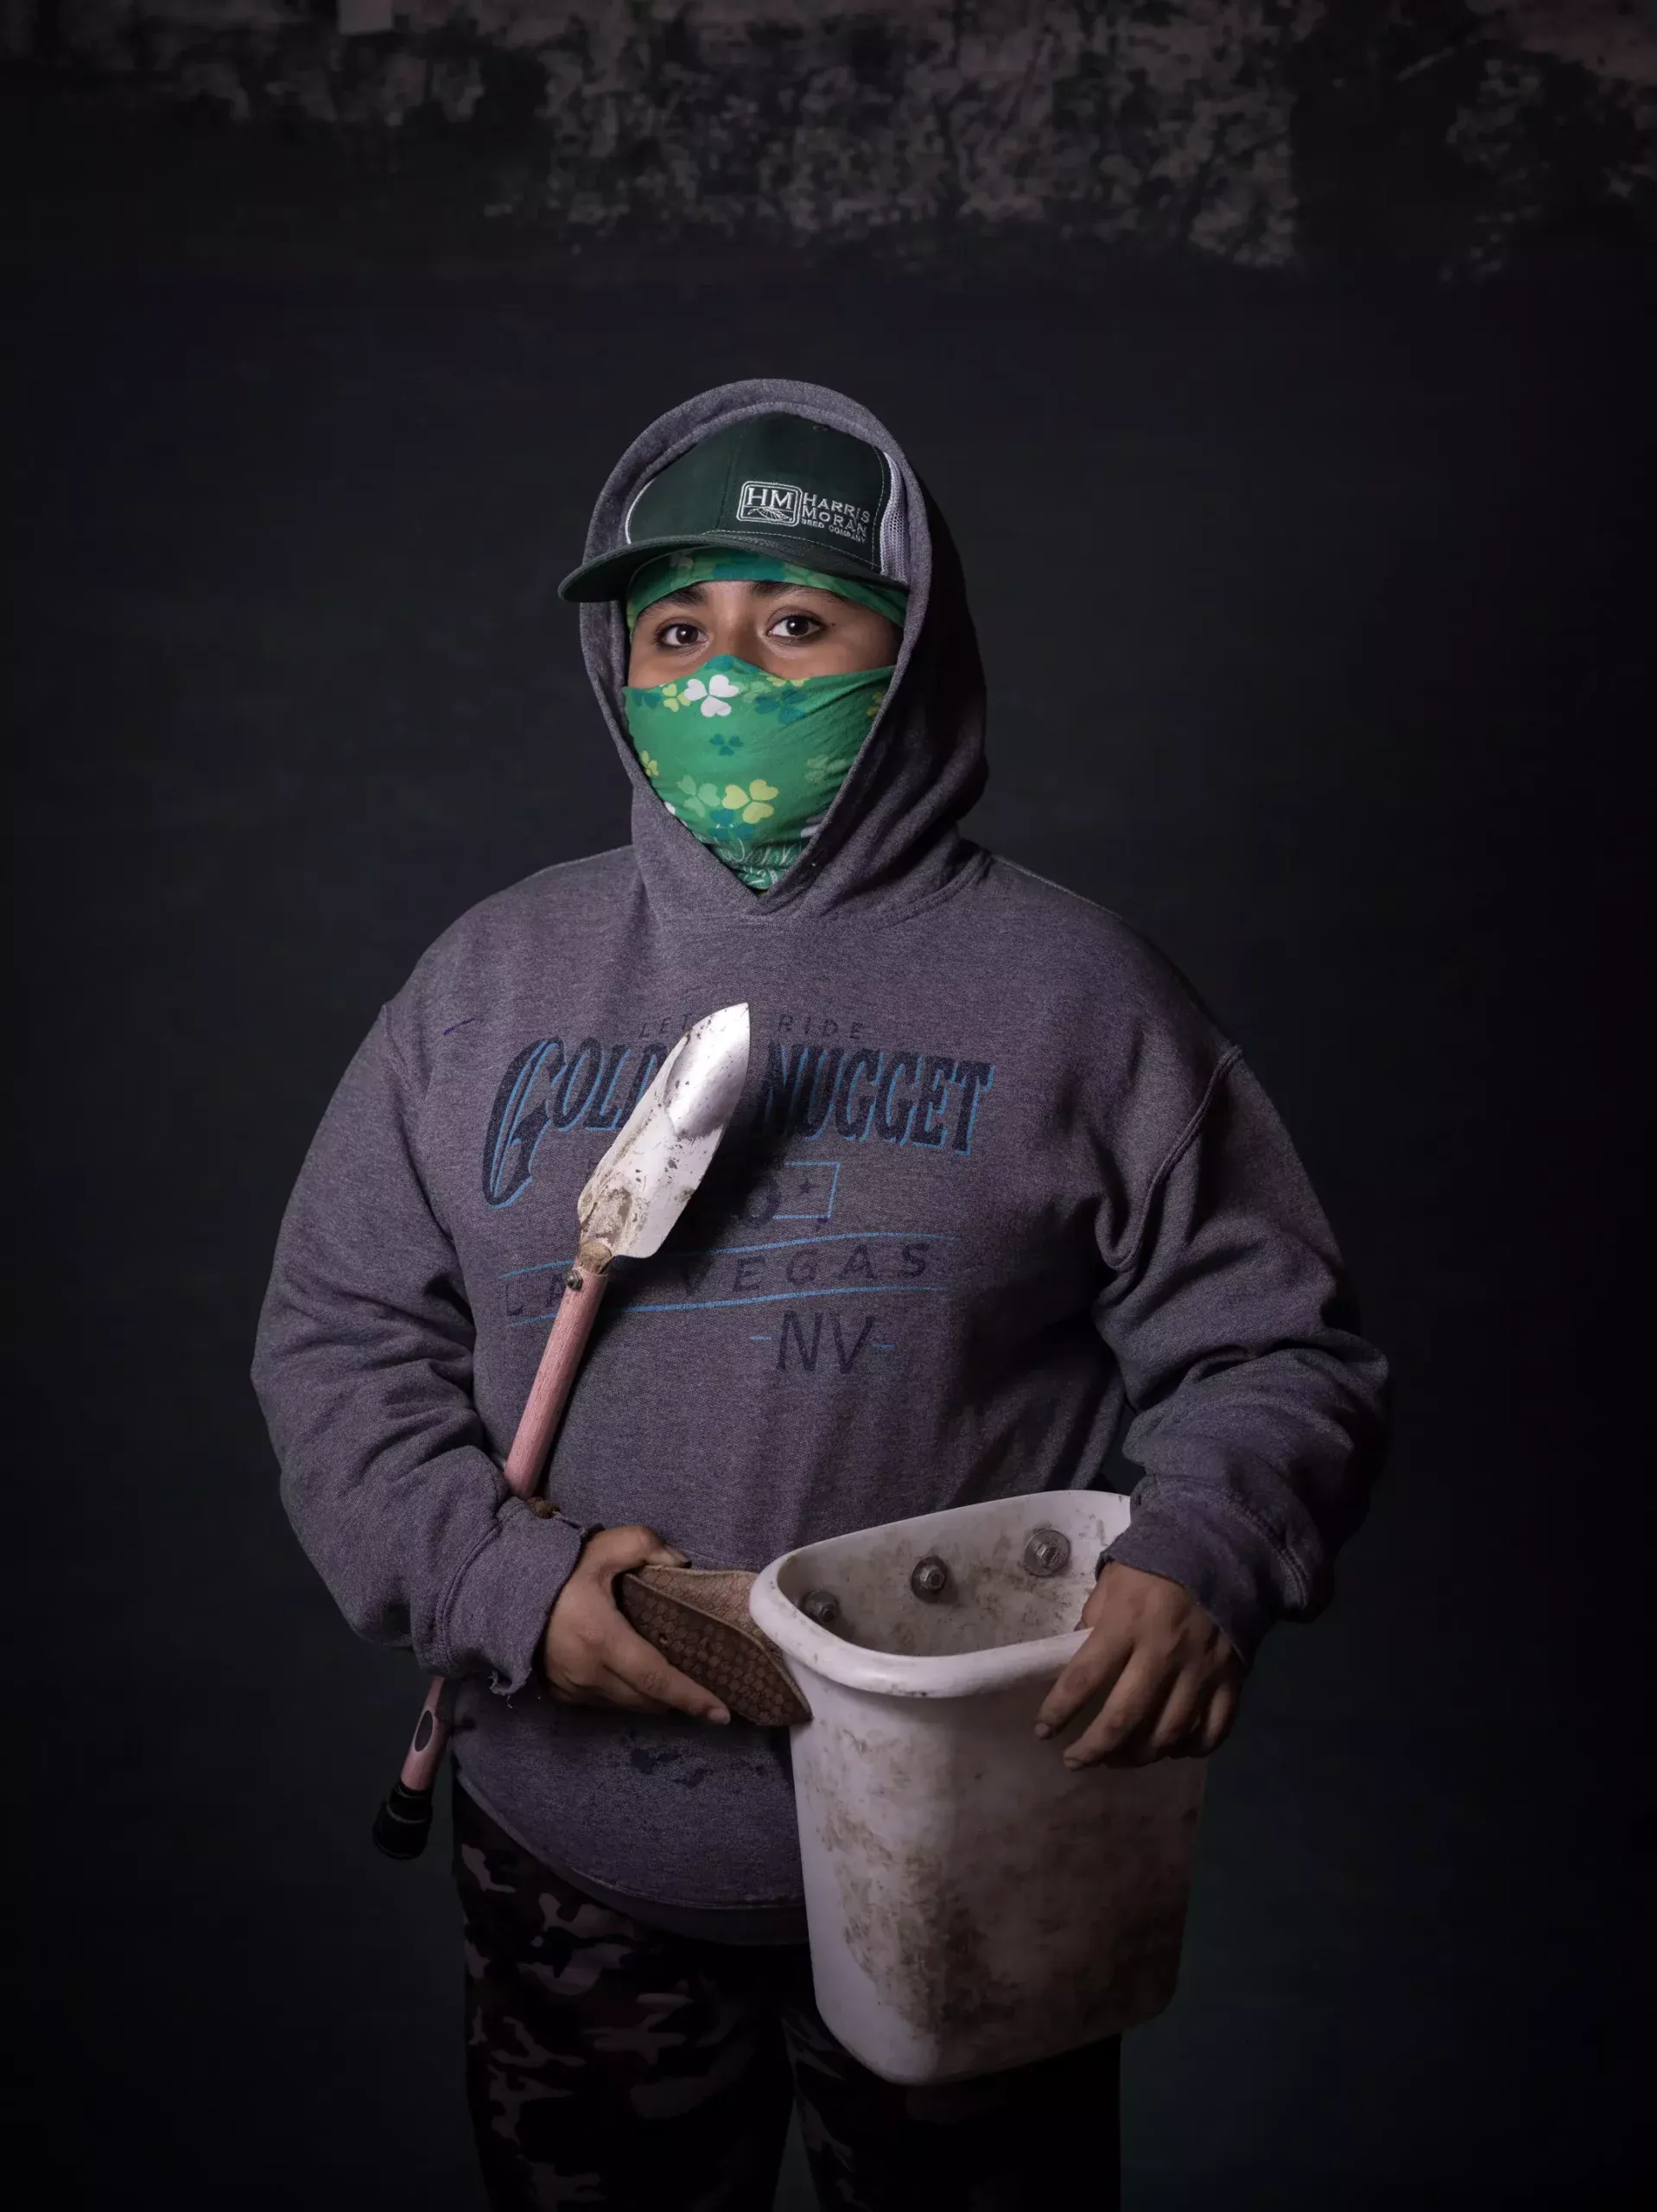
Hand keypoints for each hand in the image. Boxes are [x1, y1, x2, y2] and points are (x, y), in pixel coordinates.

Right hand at [541, 1524, 730, 1724]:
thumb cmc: (556, 1571)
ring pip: (624, 1705)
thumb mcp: (601, 1548)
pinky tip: (632, 1681)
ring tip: (671, 1685)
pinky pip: (602, 1704)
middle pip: (646, 1700)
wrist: (501, 1592)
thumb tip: (680, 1561)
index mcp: (603, 1639)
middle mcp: (589, 1673)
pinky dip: (622, 1696)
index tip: (721, 1714)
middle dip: (677, 1700)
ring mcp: (572, 1688)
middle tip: (704, 1692)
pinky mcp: (559, 1693)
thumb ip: (643, 1545)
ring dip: (650, 1699)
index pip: (657, 1679)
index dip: (691, 1698)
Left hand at [1034, 1560, 1242, 1768]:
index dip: (1058, 1711)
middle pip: (1123, 1719)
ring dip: (1137, 1757)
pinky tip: (1170, 1750)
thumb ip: (1092, 1621)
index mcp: (1127, 1624)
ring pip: (1167, 1735)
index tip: (1043, 1731)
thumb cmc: (1156, 1566)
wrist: (1223, 1552)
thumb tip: (1073, 1659)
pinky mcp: (1232, 1681)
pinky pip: (1212, 1732)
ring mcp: (1200, 1671)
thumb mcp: (1113, 1582)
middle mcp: (1163, 1653)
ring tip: (1117, 1759)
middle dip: (1093, 1749)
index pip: (1084, 1679)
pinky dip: (1189, 1750)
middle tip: (1075, 1761)